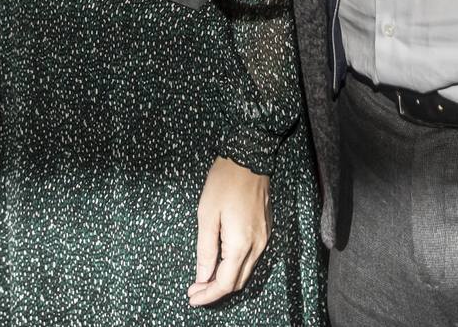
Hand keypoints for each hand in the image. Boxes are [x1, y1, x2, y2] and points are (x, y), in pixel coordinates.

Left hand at [189, 156, 269, 306]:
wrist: (249, 158)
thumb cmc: (224, 183)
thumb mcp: (206, 215)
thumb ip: (205, 250)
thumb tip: (202, 276)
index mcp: (240, 245)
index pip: (224, 283)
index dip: (207, 295)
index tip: (192, 297)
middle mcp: (257, 246)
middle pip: (237, 282)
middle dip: (215, 290)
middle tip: (195, 289)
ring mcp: (264, 239)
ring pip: (245, 272)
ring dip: (225, 279)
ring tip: (204, 279)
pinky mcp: (266, 231)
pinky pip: (251, 258)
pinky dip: (235, 267)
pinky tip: (221, 262)